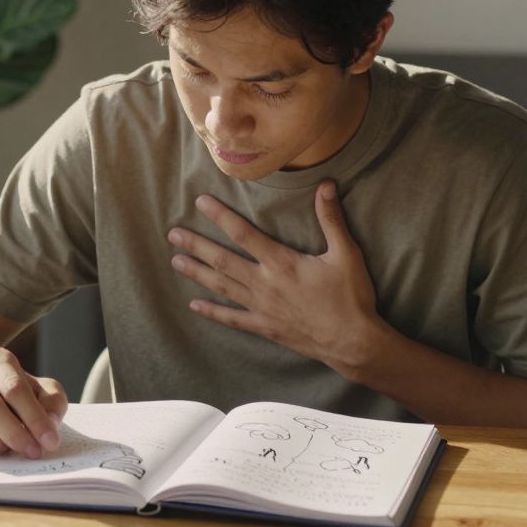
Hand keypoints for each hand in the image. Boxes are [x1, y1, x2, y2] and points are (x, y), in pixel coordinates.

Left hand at [167, 180, 387, 372]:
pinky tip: (195, 305)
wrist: (352, 342)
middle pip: (223, 260)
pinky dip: (213, 311)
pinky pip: (232, 318)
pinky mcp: (264, 327)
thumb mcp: (346, 254)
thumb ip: (331, 219)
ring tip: (176, 261)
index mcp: (282, 263)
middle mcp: (265, 284)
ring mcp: (262, 307)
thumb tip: (325, 184)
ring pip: (222, 286)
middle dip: (197, 245)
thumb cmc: (350, 297)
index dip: (221, 216)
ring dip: (197, 273)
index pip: (243, 234)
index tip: (200, 203)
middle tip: (173, 234)